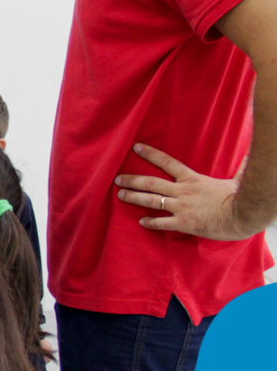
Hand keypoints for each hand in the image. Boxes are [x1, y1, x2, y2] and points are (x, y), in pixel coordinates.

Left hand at [114, 143, 256, 240]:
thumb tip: (252, 157)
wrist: (242, 216)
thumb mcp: (236, 180)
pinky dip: (150, 222)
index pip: (167, 162)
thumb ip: (240, 168)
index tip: (136, 147)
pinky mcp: (184, 222)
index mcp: (192, 179)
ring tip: (120, 195)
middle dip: (132, 180)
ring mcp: (181, 207)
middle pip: (151, 182)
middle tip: (117, 178)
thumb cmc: (240, 198)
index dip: (150, 154)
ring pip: (151, 200)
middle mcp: (183, 191)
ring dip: (134, 197)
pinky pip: (162, 223)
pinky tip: (141, 222)